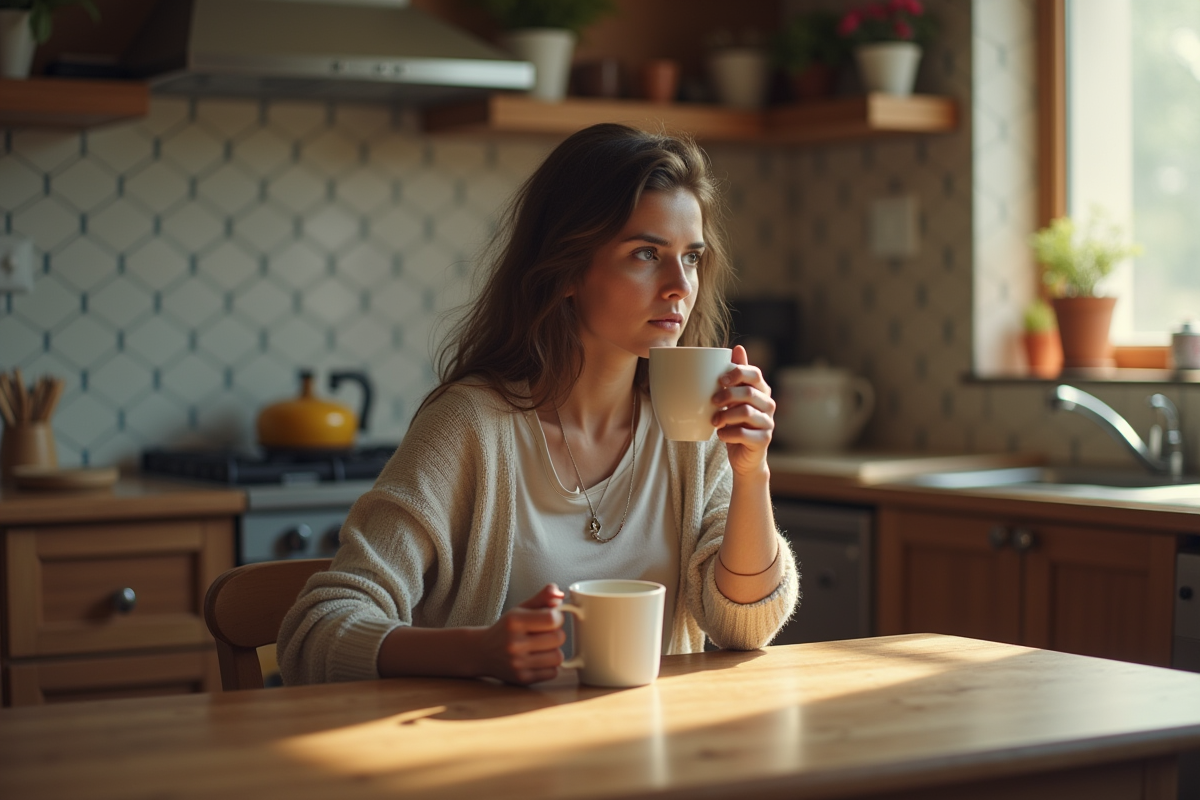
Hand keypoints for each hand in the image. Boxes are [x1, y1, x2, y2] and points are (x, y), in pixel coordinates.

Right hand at [475, 584, 565, 684]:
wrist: (482, 652)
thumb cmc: (506, 628)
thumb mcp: (521, 608)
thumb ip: (542, 598)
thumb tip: (560, 594)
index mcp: (514, 621)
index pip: (553, 619)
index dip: (557, 618)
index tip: (551, 618)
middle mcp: (514, 643)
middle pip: (559, 638)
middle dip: (556, 634)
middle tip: (545, 634)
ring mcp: (518, 663)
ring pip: (558, 657)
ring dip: (554, 651)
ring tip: (541, 647)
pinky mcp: (522, 678)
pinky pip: (553, 672)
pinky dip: (549, 666)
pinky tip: (537, 660)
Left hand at [712, 344, 775, 475]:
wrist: (744, 456)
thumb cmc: (736, 423)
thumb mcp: (734, 398)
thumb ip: (736, 376)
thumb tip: (738, 348)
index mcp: (761, 390)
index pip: (755, 374)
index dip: (737, 373)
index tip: (720, 379)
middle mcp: (768, 404)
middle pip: (749, 392)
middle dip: (727, 395)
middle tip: (712, 402)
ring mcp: (768, 423)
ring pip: (746, 412)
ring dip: (725, 416)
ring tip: (714, 421)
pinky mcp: (764, 440)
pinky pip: (744, 434)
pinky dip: (728, 434)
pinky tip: (721, 435)